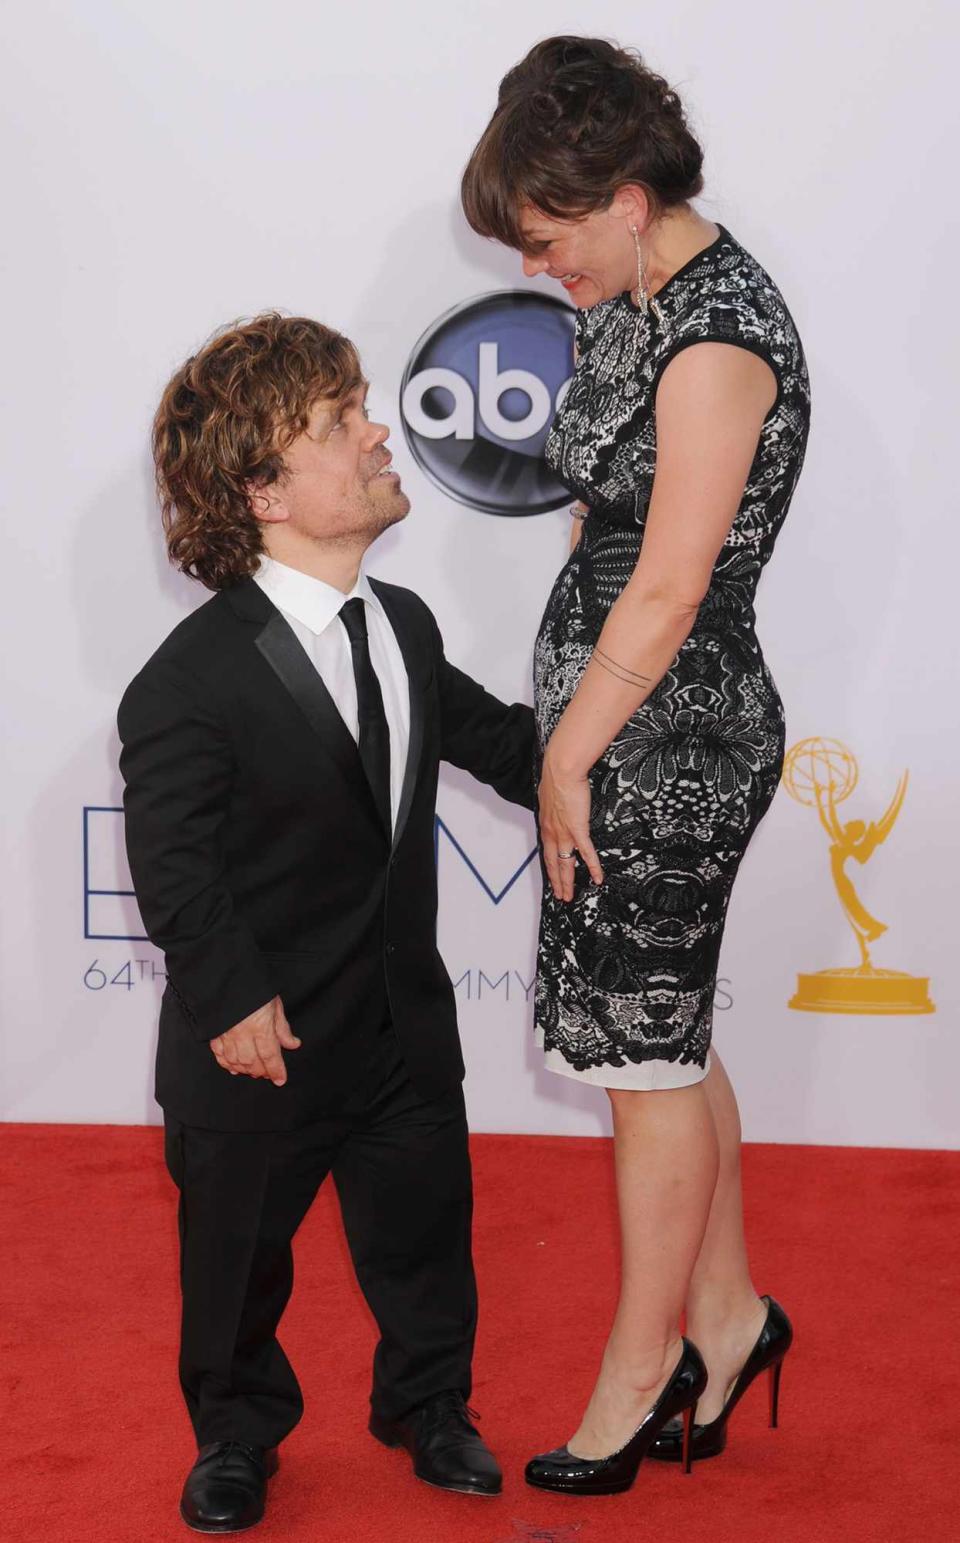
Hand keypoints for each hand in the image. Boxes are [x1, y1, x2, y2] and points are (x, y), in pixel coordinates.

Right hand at [210, 996, 301, 1086]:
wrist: (226, 974)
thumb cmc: (254, 987)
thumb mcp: (274, 1004)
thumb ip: (283, 1027)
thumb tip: (293, 1044)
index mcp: (261, 1027)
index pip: (270, 1056)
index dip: (276, 1070)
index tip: (280, 1079)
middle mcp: (243, 1034)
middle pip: (253, 1063)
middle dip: (262, 1072)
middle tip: (269, 1074)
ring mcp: (226, 1034)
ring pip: (236, 1061)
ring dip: (246, 1070)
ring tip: (254, 1071)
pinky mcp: (214, 1031)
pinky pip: (219, 1054)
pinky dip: (227, 1063)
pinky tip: (234, 1067)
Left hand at [539, 750, 603, 901]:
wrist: (561, 770)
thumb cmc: (557, 777)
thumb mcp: (550, 795)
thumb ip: (553, 805)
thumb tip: (556, 805)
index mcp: (546, 824)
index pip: (547, 852)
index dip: (550, 868)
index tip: (552, 879)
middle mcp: (552, 832)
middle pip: (554, 864)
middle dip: (557, 882)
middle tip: (561, 896)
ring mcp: (564, 833)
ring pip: (565, 864)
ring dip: (568, 881)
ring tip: (570, 895)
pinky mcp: (578, 829)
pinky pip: (586, 853)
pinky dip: (592, 867)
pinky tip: (597, 878)